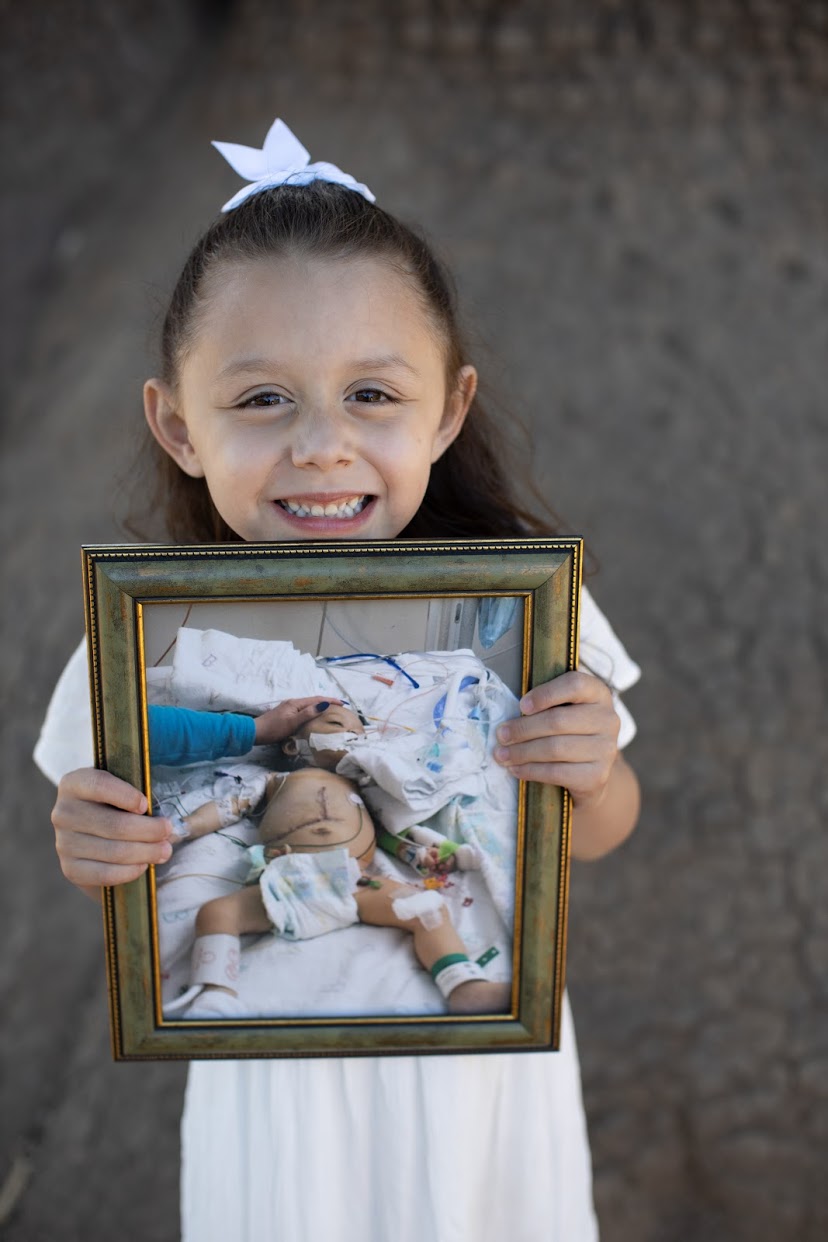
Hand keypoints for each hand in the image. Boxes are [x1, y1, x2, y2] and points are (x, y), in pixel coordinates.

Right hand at [52, 767, 172, 896]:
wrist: (98, 838)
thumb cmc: (118, 806)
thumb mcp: (124, 791)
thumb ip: (139, 797)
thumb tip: (167, 823)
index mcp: (74, 784)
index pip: (98, 785)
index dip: (125, 795)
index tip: (145, 805)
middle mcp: (63, 812)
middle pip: (112, 824)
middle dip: (147, 830)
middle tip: (168, 831)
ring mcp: (63, 843)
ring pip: (112, 851)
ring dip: (145, 852)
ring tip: (165, 850)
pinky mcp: (70, 869)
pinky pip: (104, 873)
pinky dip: (129, 871)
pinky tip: (144, 865)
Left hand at [253, 697, 342, 744]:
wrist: (255, 732)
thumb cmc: (274, 728)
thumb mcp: (292, 722)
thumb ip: (308, 713)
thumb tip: (323, 704)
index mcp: (296, 703)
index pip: (317, 699)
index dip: (330, 700)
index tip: (342, 703)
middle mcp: (293, 703)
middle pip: (313, 700)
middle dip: (327, 702)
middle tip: (339, 707)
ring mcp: (288, 708)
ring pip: (308, 705)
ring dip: (319, 706)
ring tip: (329, 711)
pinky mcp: (285, 714)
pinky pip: (303, 710)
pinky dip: (312, 711)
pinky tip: (313, 717)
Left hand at [494, 671, 619, 808]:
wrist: (591, 771)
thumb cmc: (568, 732)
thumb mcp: (563, 710)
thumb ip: (544, 705)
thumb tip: (507, 719)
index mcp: (598, 694)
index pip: (574, 685)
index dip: (545, 694)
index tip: (521, 705)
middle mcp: (608, 719)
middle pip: (559, 720)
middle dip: (523, 729)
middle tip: (500, 735)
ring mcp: (606, 749)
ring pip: (555, 748)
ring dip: (522, 752)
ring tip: (501, 755)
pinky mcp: (597, 776)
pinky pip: (557, 772)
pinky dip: (531, 771)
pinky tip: (515, 769)